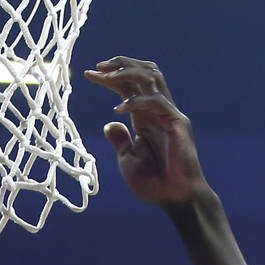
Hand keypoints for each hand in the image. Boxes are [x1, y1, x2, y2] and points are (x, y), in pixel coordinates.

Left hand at [84, 57, 209, 205]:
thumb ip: (120, 141)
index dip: (109, 77)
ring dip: (129, 72)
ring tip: (108, 75)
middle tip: (98, 66)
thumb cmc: (155, 185)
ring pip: (152, 78)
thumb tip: (109, 124)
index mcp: (145, 118)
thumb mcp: (129, 160)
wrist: (177, 199)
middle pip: (143, 73)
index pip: (128, 87)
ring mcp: (169, 114)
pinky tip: (118, 109)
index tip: (87, 74)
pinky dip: (136, 101)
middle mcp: (158, 111)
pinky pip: (156, 102)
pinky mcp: (177, 123)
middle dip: (120, 65)